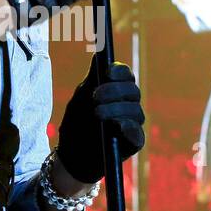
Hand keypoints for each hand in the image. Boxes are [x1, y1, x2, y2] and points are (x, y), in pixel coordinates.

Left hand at [56, 61, 144, 184]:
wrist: (72, 155)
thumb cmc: (77, 124)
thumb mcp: (81, 99)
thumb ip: (92, 79)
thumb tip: (99, 55)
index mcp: (117, 91)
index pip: (126, 75)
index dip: (119, 71)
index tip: (107, 73)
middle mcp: (128, 105)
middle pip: (132, 91)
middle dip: (114, 91)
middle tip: (95, 97)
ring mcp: (133, 124)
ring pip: (135, 111)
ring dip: (116, 109)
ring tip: (97, 114)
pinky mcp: (134, 143)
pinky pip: (137, 133)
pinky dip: (128, 128)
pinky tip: (117, 126)